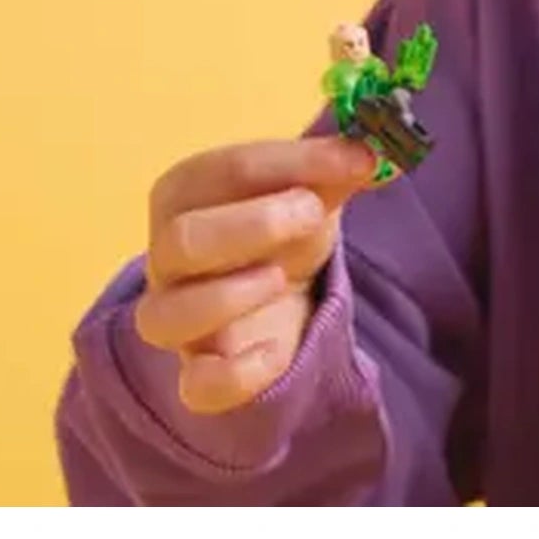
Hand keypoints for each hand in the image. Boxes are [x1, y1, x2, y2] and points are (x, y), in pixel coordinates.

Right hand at [134, 136, 384, 414]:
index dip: (294, 162)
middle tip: (312, 214)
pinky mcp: (200, 371)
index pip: (224, 169)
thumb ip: (337, 167)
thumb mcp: (312, 188)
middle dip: (254, 224)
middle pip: (181, 240)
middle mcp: (167, 255)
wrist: (280, 291)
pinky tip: (276, 352)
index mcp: (186, 192)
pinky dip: (237, 377)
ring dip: (229, 296)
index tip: (359, 160)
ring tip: (282, 277)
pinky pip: (197, 387)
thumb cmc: (283, 226)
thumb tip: (375, 151)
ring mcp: (175, 317)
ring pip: (164, 317)